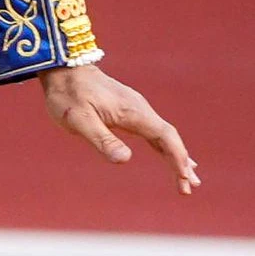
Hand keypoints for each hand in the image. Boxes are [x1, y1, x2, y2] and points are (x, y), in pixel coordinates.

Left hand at [40, 65, 197, 192]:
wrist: (63, 69)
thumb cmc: (68, 94)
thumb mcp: (79, 119)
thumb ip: (102, 139)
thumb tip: (126, 159)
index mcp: (133, 112)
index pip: (165, 136)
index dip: (177, 157)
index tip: (185, 176)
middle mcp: (140, 109)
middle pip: (169, 138)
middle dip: (181, 162)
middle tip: (191, 186)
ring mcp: (136, 109)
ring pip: (163, 136)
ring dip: (176, 156)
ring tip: (187, 178)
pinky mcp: (129, 111)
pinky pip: (153, 132)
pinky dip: (164, 147)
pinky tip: (169, 157)